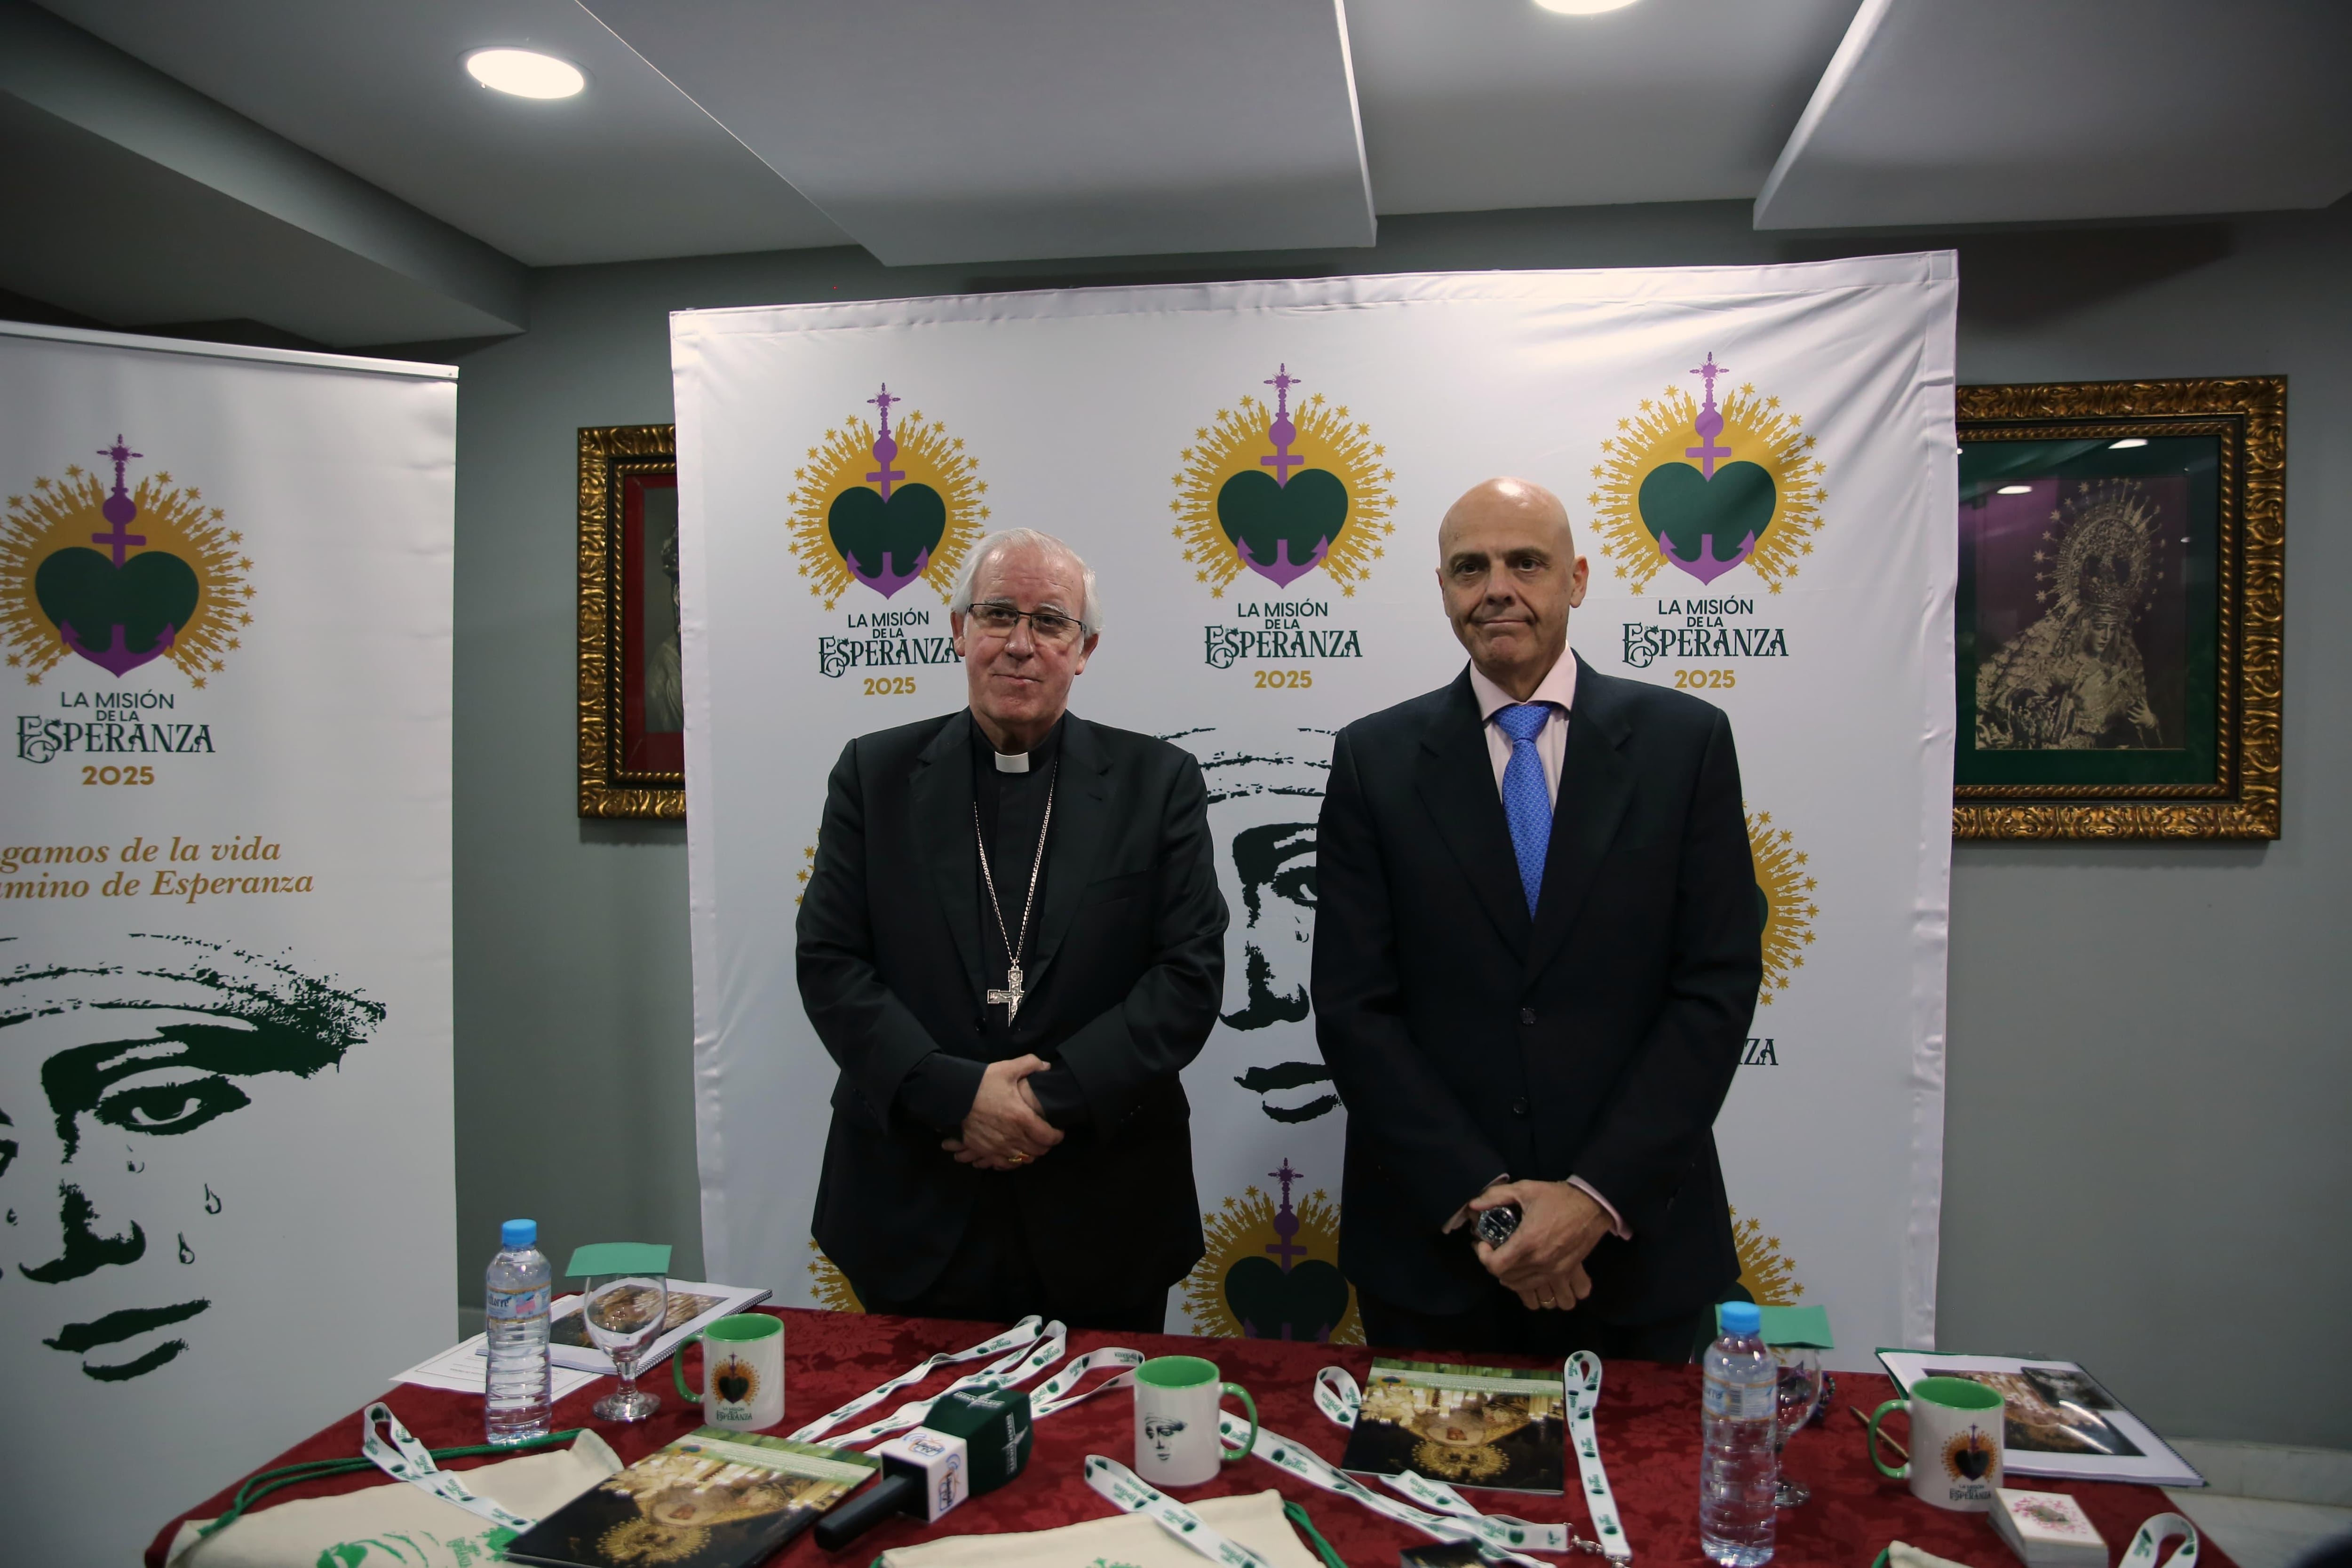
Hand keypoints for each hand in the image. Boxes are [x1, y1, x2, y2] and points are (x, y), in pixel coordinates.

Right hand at [942, 1055, 1063, 1171]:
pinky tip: (1014, 1153)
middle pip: (1038, 1151)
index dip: (1057, 1136)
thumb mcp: (1007, 1069)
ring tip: (1031, 1143)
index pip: (1048, 1137)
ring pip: (1023, 1159)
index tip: (1058, 1130)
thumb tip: (1047, 1066)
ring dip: (1030, 1153)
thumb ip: (1030, 1064)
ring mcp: (997, 1147)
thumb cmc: (982, 1082)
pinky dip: (1012, 1161)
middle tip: (1045, 1136)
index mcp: (1021, 1117)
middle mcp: (1012, 1136)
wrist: (953, 1096)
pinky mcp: (984, 1151)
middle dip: (1045, 1145)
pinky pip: (1004, 1164)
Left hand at [1472, 1180, 1611, 1307]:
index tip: (1483, 1243)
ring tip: (1507, 1258)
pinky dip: (1526, 1283)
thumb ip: (1496, 1196)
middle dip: (1494, 1263)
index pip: (1495, 1265)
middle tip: (1493, 1248)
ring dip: (1509, 1275)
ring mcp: (1554, 1270)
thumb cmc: (1559, 1197)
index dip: (1483, 1256)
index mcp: (1528, 1242)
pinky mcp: (1564, 1272)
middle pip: (1505, 1277)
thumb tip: (1473, 1204)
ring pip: (1521, 1287)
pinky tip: (1523, 1268)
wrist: (1594, 1206)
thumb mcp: (1525, 1189)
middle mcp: (1540, 1262)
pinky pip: (1539, 1288)